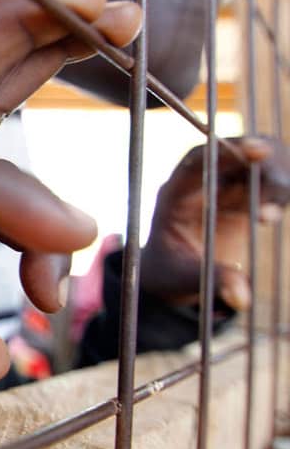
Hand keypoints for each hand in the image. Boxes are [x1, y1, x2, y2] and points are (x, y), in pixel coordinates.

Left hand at [140, 136, 289, 310]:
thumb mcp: (182, 277)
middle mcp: (203, 181)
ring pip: (263, 165)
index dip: (229, 149)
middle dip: (265, 170)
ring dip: (276, 184)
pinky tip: (270, 216)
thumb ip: (211, 281)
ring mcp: (227, 185)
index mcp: (176, 191)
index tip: (258, 149)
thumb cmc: (170, 271)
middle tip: (269, 209)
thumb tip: (242, 299)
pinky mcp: (248, 195)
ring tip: (267, 218)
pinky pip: (273, 182)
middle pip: (239, 155)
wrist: (174, 272)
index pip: (200, 158)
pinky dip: (281, 193)